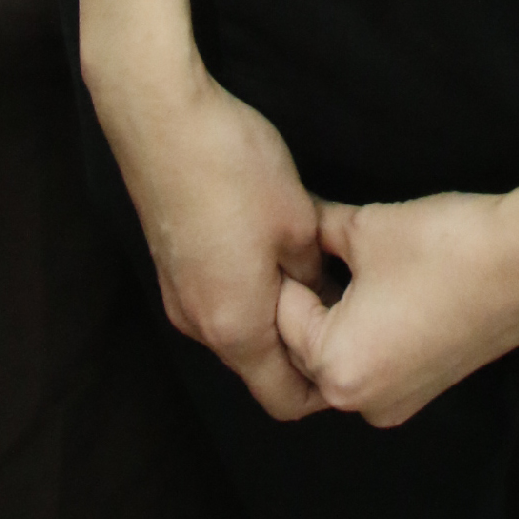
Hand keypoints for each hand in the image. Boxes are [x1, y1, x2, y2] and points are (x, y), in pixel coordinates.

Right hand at [98, 56, 330, 420]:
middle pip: (258, 367)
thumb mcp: (298, 222)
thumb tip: (326, 295)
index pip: (284, 399)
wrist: (161, 119)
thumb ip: (316, 274)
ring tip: (311, 272)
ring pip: (236, 331)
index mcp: (236, 327)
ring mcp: (178, 295)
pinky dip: (247, 293)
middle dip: (302, 348)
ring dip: (273, 315)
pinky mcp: (170, 264)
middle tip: (344, 308)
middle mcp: (200, 325)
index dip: (325, 386)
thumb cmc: (235, 170)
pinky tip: (270, 248)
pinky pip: (216, 301)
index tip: (357, 351)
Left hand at [275, 190, 518, 430]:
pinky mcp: (422, 392)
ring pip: (336, 359)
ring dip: (332, 317)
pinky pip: (369, 365)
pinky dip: (362, 331)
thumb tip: (292, 224)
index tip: (285, 236)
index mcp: (335, 369)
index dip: (284, 268)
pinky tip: (375, 286)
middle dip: (304, 299)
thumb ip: (314, 232)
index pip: (281, 316)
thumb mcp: (362, 228)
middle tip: (310, 248)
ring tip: (344, 263)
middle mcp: (359, 404)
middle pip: (304, 348)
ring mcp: (395, 405)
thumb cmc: (441, 247)